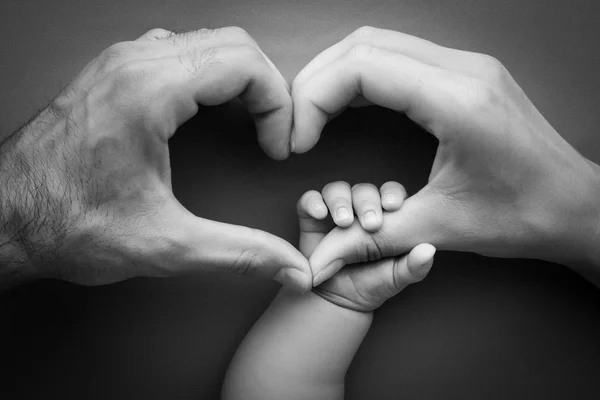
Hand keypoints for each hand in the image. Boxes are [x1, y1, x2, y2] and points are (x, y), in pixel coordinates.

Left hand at [0, 27, 310, 290]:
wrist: (5, 219)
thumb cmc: (67, 223)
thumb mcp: (165, 245)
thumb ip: (239, 253)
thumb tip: (290, 267)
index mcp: (148, 93)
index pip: (244, 64)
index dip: (278, 105)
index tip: (276, 146)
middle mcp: (133, 65)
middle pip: (233, 44)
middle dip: (266, 89)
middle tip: (270, 134)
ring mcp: (120, 63)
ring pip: (208, 41)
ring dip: (239, 78)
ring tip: (247, 122)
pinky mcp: (112, 73)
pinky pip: (179, 50)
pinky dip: (209, 74)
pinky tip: (207, 111)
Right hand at [291, 26, 599, 283]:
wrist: (576, 206)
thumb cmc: (522, 216)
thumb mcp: (437, 228)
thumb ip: (368, 241)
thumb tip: (318, 265)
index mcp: (457, 101)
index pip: (362, 68)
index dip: (314, 99)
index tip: (299, 139)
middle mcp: (463, 70)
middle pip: (364, 45)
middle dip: (317, 81)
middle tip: (296, 123)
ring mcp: (468, 66)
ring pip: (380, 42)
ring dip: (338, 73)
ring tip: (314, 114)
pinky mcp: (467, 73)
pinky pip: (400, 54)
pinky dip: (363, 74)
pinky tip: (349, 104)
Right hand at [297, 181, 434, 311]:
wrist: (337, 300)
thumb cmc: (372, 284)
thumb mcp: (395, 278)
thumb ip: (413, 267)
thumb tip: (429, 250)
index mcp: (386, 217)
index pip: (391, 193)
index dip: (392, 194)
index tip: (393, 206)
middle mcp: (360, 209)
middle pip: (364, 190)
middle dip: (366, 202)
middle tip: (369, 223)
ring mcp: (335, 211)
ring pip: (338, 190)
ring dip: (341, 201)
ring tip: (343, 221)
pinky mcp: (311, 217)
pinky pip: (309, 200)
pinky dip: (313, 202)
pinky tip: (319, 213)